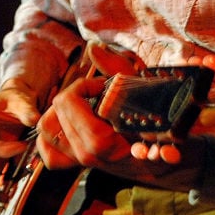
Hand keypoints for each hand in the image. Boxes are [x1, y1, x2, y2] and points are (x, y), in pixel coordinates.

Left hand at [38, 76, 190, 167]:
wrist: (168, 160)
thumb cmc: (159, 125)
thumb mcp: (144, 93)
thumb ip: (117, 69)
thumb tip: (93, 49)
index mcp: (102, 140)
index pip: (68, 102)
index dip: (82, 86)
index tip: (102, 86)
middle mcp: (89, 154)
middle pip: (54, 113)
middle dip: (72, 96)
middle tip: (93, 94)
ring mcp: (82, 162)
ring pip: (46, 132)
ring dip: (57, 114)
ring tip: (79, 106)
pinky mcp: (79, 166)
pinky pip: (49, 153)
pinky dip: (51, 137)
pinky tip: (66, 124)